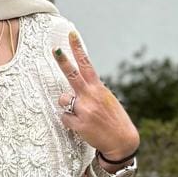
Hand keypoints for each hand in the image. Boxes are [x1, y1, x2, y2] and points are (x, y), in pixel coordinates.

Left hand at [52, 30, 140, 160]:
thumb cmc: (113, 119)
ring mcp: (85, 110)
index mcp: (98, 88)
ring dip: (68, 105)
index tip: (71, 35)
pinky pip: (65, 118)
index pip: (86, 64)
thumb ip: (93, 91)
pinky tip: (81, 126)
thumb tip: (77, 85)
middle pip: (72, 75)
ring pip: (64, 99)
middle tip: (55, 49)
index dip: (77, 49)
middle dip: (63, 61)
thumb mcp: (106, 100)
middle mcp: (91, 96)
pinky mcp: (80, 124)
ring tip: (81, 114)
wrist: (122, 141)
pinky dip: (70, 122)